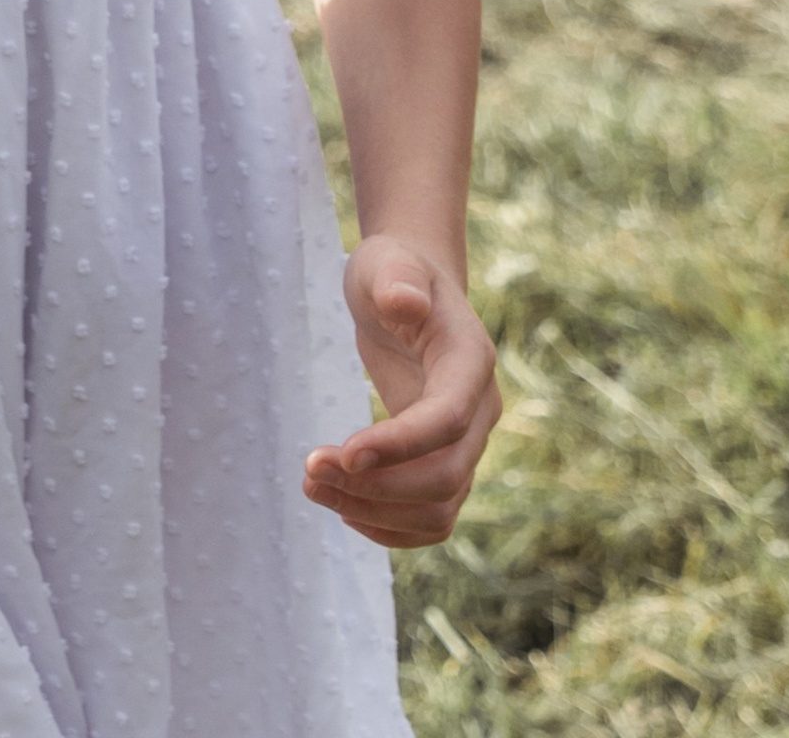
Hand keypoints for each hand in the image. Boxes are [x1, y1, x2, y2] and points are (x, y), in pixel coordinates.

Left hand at [302, 233, 500, 547]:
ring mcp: (466, 441)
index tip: (343, 455)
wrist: (407, 288)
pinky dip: (393, 527)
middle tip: (309, 471)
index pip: (446, 421)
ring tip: (312, 486)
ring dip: (376, 510)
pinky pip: (434, 516)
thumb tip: (404, 303)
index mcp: (471, 362)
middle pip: (444, 476)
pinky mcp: (445, 460)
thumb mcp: (388, 261)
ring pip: (439, 506)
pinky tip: (344, 510)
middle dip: (376, 485)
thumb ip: (397, 279)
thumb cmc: (394, 271)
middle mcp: (479, 410)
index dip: (399, 445)